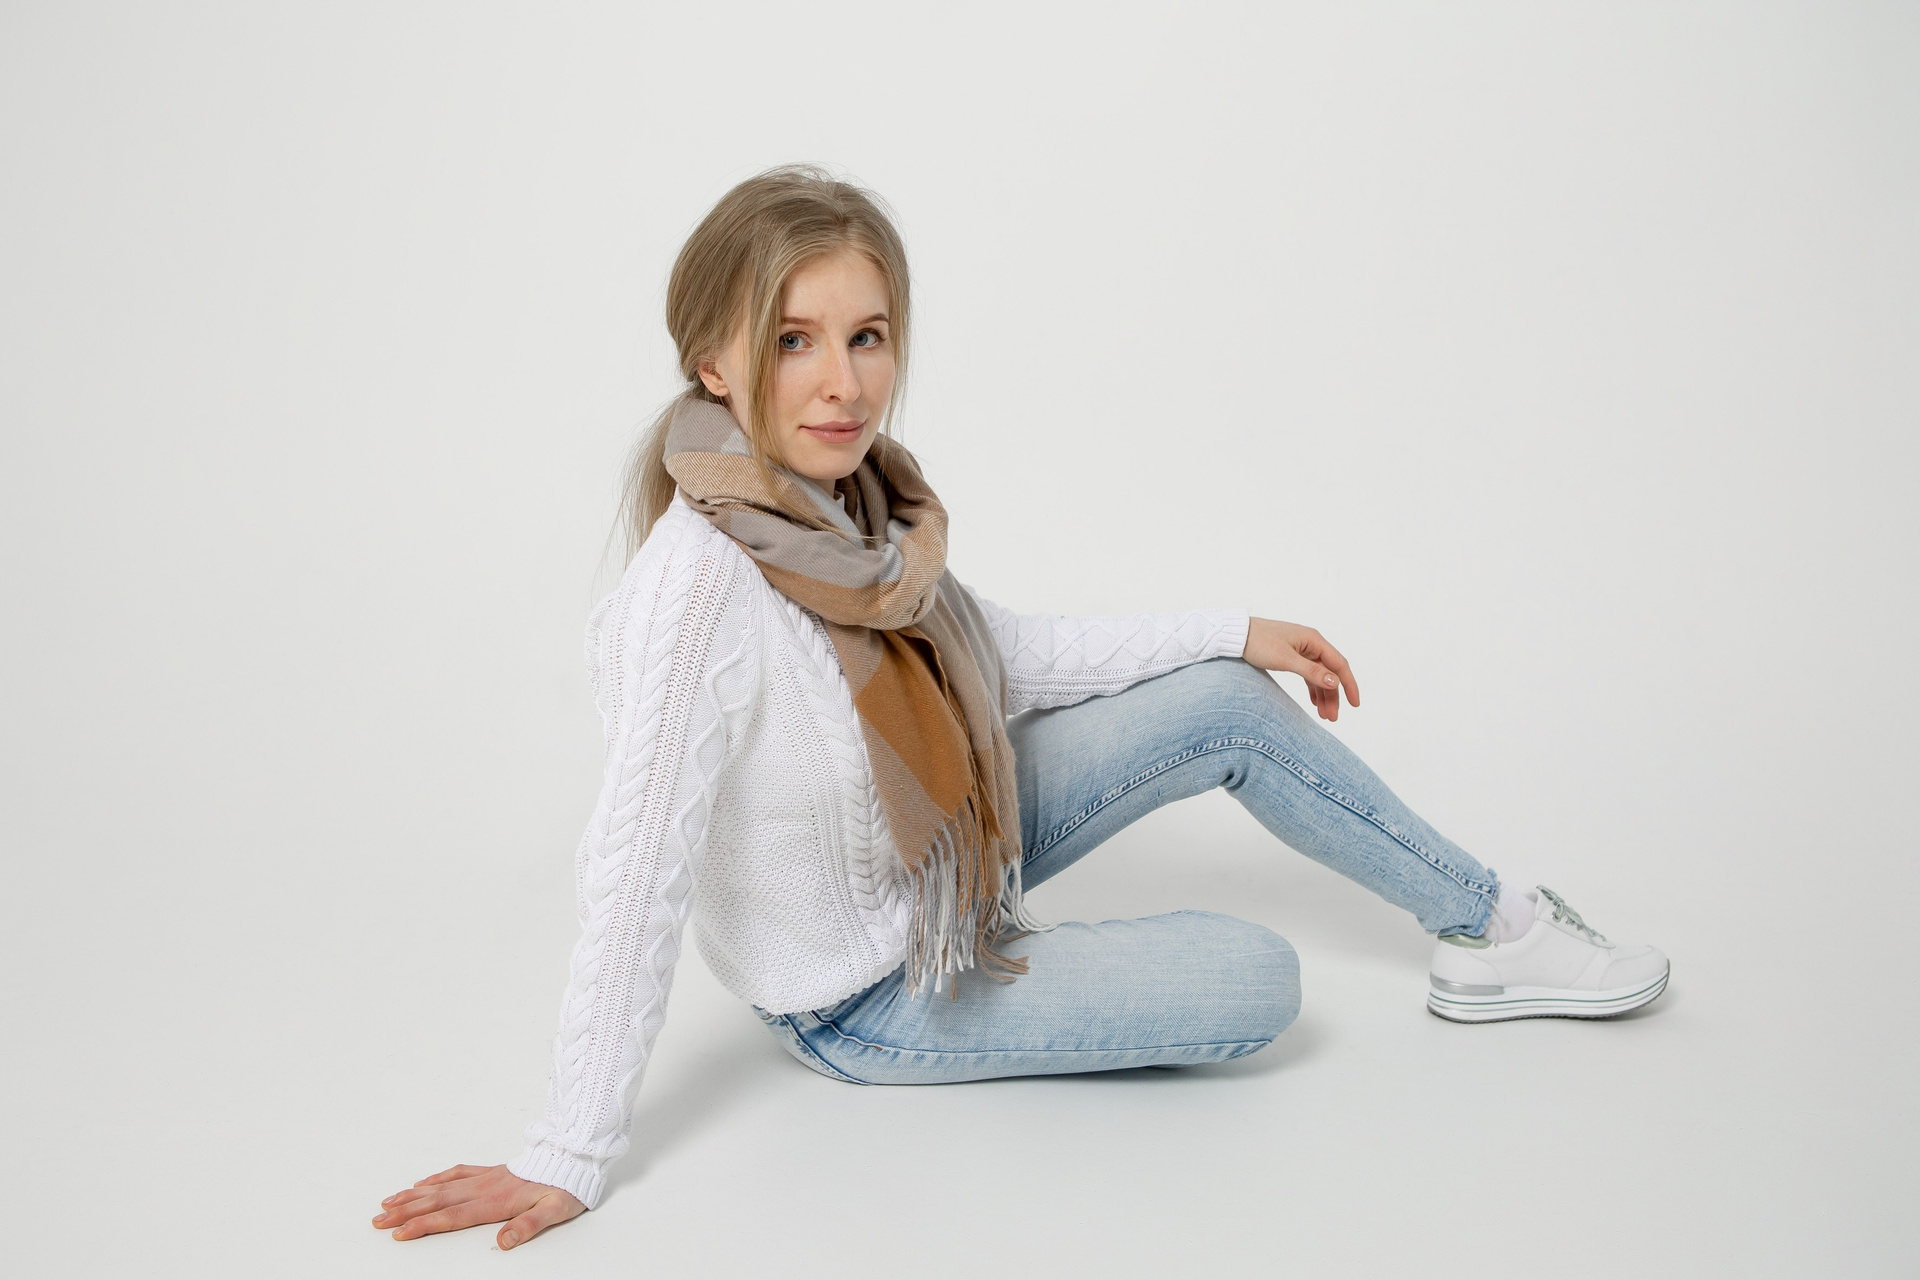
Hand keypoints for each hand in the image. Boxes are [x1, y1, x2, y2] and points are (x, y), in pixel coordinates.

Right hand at [373, 1163, 584, 1249]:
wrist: (575, 1158)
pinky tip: (421, 1183)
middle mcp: (485, 1187)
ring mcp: (486, 1177)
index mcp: (496, 1201)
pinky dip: (435, 1179)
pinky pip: (456, 1173)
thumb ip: (528, 1226)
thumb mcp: (555, 1211)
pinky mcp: (491, 1171)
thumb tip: (504, 1242)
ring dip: (413, 1195)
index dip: (424, 1224)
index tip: (399, 1232)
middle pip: (438, 1201)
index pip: (452, 1216)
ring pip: (441, 1186)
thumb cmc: (566, 1188)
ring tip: (387, 1202)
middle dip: (405, 1211)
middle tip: (377, 1220)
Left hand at [1241, 617, 1359, 721]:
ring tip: (1324, 715)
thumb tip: (1335, 682)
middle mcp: (1312, 644)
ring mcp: (1302, 650)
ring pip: (1319, 675)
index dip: (1349, 685)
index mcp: (1314, 640)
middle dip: (1333, 696)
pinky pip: (1308, 674)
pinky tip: (1314, 703)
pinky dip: (1312, 689)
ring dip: (1323, 695)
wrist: (1237, 635)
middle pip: (1330, 673)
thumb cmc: (1260, 643)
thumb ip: (1311, 671)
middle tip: (1333, 718)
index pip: (1339, 664)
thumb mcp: (1285, 659)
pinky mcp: (1292, 655)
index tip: (1355, 704)